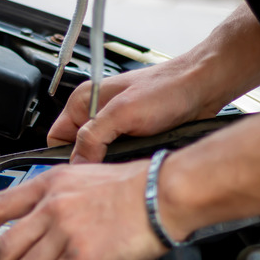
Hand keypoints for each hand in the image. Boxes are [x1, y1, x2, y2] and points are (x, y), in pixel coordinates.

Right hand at [47, 60, 218, 163]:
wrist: (203, 87)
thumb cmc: (167, 89)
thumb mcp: (123, 114)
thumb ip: (94, 137)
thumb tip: (78, 163)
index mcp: (83, 100)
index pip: (56, 138)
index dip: (64, 157)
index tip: (80, 172)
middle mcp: (95, 111)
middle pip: (78, 150)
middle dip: (90, 163)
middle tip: (107, 170)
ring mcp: (114, 123)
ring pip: (99, 155)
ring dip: (111, 163)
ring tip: (127, 163)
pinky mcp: (132, 133)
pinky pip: (118, 155)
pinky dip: (125, 161)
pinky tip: (138, 161)